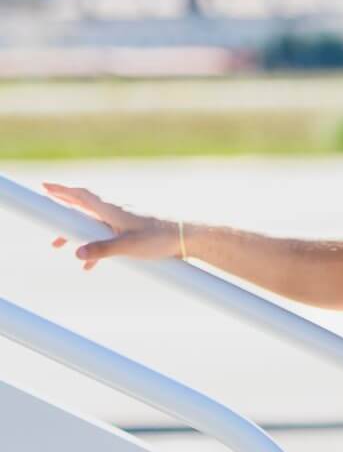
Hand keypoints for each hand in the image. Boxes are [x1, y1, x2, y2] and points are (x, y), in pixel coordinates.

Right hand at [43, 183, 181, 267]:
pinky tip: (91, 265)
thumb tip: (77, 254)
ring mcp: (124, 219)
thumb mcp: (129, 246)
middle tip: (46, 215)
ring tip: (60, 246)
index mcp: (111, 208)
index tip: (44, 186)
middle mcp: (116, 210)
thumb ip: (102, 250)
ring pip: (94, 223)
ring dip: (76, 233)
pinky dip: (96, 245)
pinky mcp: (133, 230)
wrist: (189, 237)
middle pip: (83, 207)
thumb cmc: (160, 237)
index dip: (62, 190)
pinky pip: (108, 235)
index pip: (81, 195)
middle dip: (63, 211)